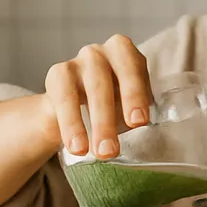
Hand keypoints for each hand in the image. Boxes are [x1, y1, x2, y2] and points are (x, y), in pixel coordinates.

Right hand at [42, 34, 153, 158]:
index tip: (138, 122)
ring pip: (85, 92)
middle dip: (109, 118)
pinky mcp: (58, 75)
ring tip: (99, 152)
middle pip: (104, 83)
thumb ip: (139, 112)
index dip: (135, 94)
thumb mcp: (129, 105)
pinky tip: (77, 147)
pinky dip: (71, 126)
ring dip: (93, 125)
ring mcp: (77, 62)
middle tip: (112, 149)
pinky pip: (64, 100)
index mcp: (125, 53)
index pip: (132, 68)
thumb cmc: (113, 104)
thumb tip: (148, 136)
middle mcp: (100, 53)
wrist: (74, 110)